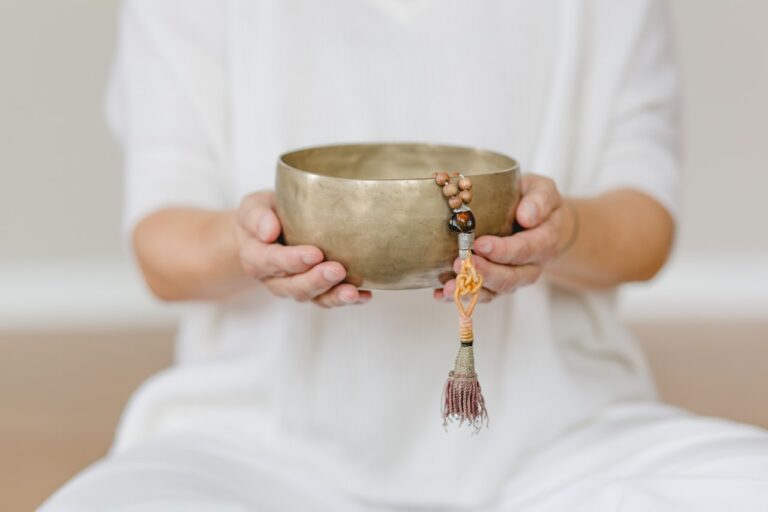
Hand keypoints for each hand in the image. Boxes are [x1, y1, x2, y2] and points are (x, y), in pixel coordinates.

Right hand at [236, 191, 371, 307]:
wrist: (266, 232)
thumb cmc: (263, 215)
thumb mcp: (253, 207)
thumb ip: (257, 216)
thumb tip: (268, 229)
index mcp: (255, 257)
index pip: (272, 261)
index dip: (293, 260)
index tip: (314, 254)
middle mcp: (274, 279)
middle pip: (294, 286)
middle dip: (317, 280)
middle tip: (337, 270)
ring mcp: (295, 287)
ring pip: (313, 297)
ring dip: (334, 296)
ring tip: (353, 292)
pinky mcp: (314, 290)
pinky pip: (329, 299)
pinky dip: (347, 300)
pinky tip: (364, 296)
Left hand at [434, 174, 570, 302]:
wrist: (541, 223)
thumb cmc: (535, 201)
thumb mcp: (543, 191)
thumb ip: (539, 201)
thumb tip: (527, 216)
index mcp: (544, 241)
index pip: (525, 249)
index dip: (502, 250)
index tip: (480, 244)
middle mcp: (530, 266)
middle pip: (510, 278)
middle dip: (483, 273)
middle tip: (459, 263)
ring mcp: (513, 278)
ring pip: (495, 292)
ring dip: (470, 290)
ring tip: (448, 287)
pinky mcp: (496, 284)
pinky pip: (480, 294)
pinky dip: (460, 296)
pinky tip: (440, 294)